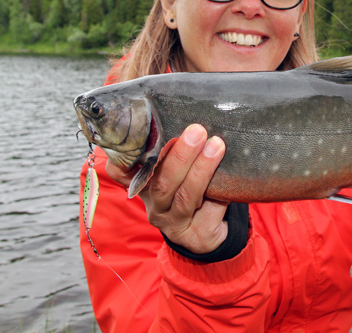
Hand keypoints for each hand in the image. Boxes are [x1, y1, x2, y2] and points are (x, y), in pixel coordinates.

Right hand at [107, 124, 228, 253]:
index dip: (123, 158)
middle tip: (197, 131)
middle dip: (180, 155)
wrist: (209, 232)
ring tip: (216, 146)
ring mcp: (173, 223)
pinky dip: (220, 192)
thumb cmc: (191, 190)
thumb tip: (191, 115)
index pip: (121, 172)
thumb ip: (174, 150)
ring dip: (201, 169)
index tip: (138, 133)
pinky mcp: (196, 235)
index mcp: (143, 186)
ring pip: (185, 196)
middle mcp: (154, 205)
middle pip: (161, 182)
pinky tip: (229, 176)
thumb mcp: (177, 173)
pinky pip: (209, 211)